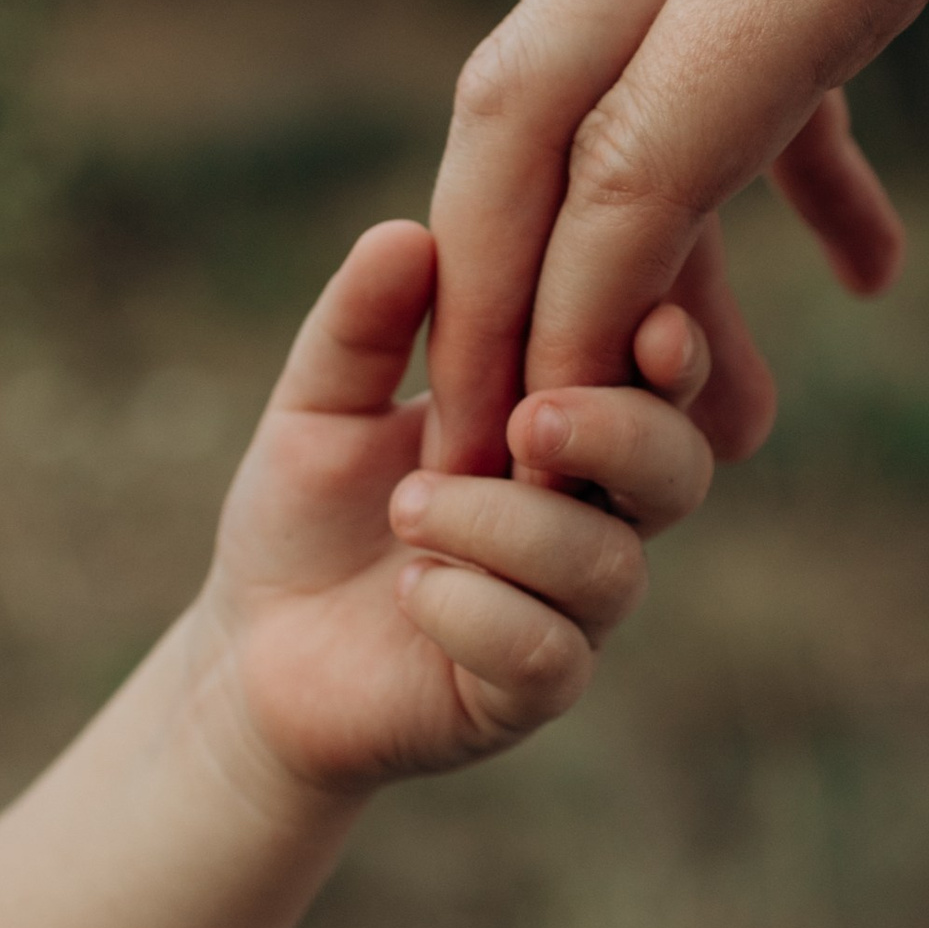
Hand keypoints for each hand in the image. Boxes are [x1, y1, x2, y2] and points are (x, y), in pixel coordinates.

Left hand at [205, 218, 714, 797]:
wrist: (251, 653)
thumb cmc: (304, 516)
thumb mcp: (317, 404)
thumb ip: (362, 325)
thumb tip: (404, 232)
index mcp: (562, 430)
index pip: (653, 379)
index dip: (673, 351)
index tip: (652, 322)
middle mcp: (588, 518)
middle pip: (677, 471)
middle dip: (619, 434)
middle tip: (526, 420)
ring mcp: (566, 613)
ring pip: (608, 566)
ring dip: (512, 527)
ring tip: (410, 506)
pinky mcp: (524, 695)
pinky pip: (547, 657)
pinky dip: (479, 612)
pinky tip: (414, 589)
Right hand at [428, 0, 928, 472]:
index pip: (638, 152)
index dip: (573, 321)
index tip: (535, 461)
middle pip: (530, 91)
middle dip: (486, 279)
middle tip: (480, 442)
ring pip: (598, 48)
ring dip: (605, 225)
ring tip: (670, 395)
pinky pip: (714, 7)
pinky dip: (745, 147)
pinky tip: (868, 257)